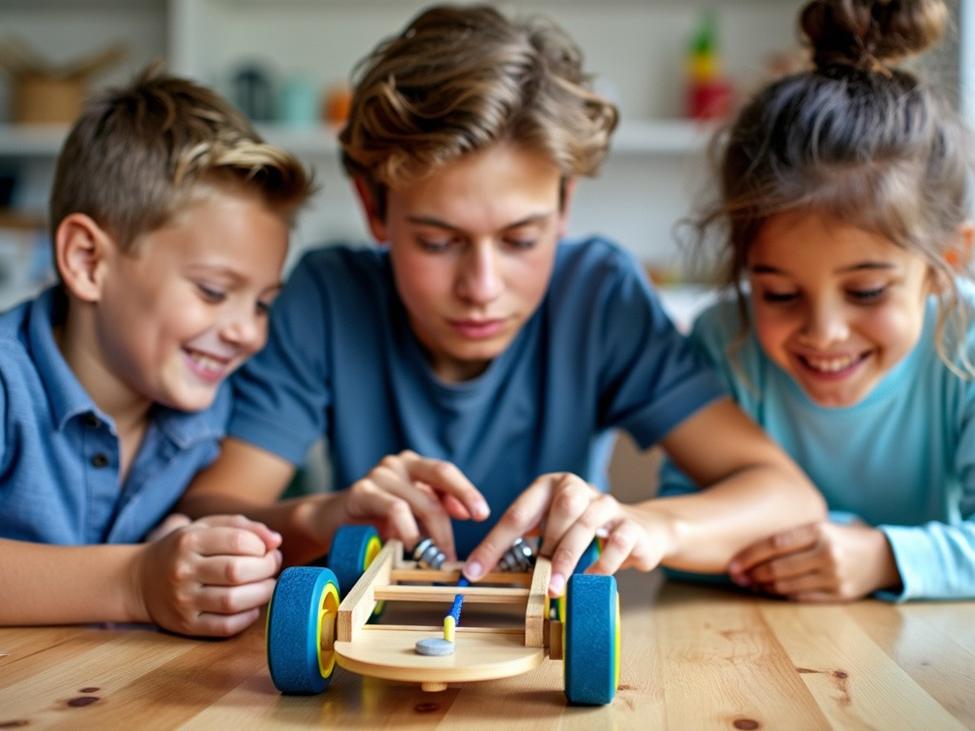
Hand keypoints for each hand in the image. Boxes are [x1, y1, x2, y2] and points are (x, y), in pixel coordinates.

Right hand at [135, 515, 282, 636]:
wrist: (141, 580)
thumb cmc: (185, 549)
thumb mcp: (206, 527)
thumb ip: (243, 527)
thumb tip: (276, 541)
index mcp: (189, 541)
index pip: (238, 541)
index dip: (262, 546)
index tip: (268, 549)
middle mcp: (183, 571)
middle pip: (236, 571)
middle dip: (266, 568)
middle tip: (273, 566)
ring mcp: (182, 601)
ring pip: (232, 601)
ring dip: (261, 594)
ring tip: (267, 585)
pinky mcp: (186, 625)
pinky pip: (224, 626)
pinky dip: (247, 618)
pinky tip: (252, 606)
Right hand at [333, 450, 489, 560]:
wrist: (331, 521)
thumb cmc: (376, 518)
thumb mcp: (412, 512)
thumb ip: (436, 507)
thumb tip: (465, 513)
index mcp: (414, 464)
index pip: (446, 472)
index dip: (466, 492)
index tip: (482, 514)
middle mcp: (399, 463)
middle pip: (439, 476)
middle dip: (459, 507)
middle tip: (461, 545)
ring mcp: (380, 474)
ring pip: (420, 500)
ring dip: (434, 534)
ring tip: (437, 558)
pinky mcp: (362, 491)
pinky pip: (395, 509)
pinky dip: (408, 530)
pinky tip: (412, 545)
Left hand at [463, 472, 674, 596]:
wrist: (638, 529)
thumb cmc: (581, 530)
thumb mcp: (550, 528)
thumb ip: (524, 540)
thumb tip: (484, 567)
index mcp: (550, 487)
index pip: (518, 513)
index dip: (495, 544)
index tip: (475, 572)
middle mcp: (577, 489)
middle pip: (561, 508)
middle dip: (546, 545)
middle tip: (534, 579)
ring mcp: (607, 505)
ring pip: (587, 524)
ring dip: (569, 558)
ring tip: (556, 586)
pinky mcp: (631, 525)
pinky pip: (617, 541)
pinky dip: (602, 563)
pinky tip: (590, 579)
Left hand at [728, 521, 901, 601]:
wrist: (883, 556)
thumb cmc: (839, 538)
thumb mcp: (819, 527)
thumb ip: (790, 535)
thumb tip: (747, 549)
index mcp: (820, 530)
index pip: (774, 544)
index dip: (749, 555)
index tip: (732, 563)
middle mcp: (828, 553)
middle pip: (778, 567)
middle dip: (751, 574)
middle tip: (735, 576)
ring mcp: (835, 576)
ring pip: (787, 585)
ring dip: (762, 586)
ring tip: (748, 583)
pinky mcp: (840, 595)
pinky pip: (801, 597)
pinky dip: (780, 594)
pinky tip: (767, 590)